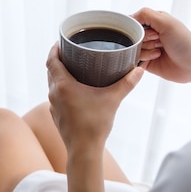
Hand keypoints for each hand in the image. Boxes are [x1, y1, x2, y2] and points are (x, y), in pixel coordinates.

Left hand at [46, 42, 143, 191]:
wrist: (84, 150)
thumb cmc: (95, 125)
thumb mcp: (112, 100)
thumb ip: (126, 83)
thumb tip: (139, 69)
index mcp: (63, 85)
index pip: (51, 60)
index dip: (54, 49)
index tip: (60, 41)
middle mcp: (54, 93)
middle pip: (51, 70)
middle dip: (58, 59)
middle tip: (70, 51)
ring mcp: (53, 106)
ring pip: (53, 84)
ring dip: (59, 74)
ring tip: (73, 67)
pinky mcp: (56, 115)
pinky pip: (56, 96)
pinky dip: (62, 88)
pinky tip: (75, 89)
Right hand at [133, 7, 190, 81]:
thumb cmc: (184, 42)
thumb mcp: (166, 22)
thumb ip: (146, 14)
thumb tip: (129, 17)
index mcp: (154, 22)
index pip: (133, 21)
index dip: (139, 26)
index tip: (153, 30)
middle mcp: (149, 35)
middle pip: (132, 35)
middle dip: (145, 38)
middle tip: (159, 40)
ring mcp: (147, 49)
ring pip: (132, 48)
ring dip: (147, 48)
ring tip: (160, 50)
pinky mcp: (146, 62)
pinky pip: (134, 59)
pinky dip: (145, 57)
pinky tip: (157, 57)